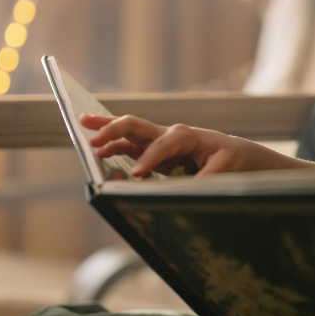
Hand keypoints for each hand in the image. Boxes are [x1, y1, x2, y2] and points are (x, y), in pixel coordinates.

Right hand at [80, 114, 261, 177]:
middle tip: (93, 138)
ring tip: (84, 131)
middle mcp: (168, 134)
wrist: (230, 152)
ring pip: (127, 131)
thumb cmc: (227, 158)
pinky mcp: (152, 149)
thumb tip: (189, 191)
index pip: (161, 144)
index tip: (136, 175)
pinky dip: (113, 147)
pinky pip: (129, 145)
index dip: (148, 159)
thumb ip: (205, 179)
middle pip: (135, 124)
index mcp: (185, 135)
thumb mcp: (223, 168)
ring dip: (106, 131)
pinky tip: (99, 152)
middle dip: (113, 129)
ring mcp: (158, 140)